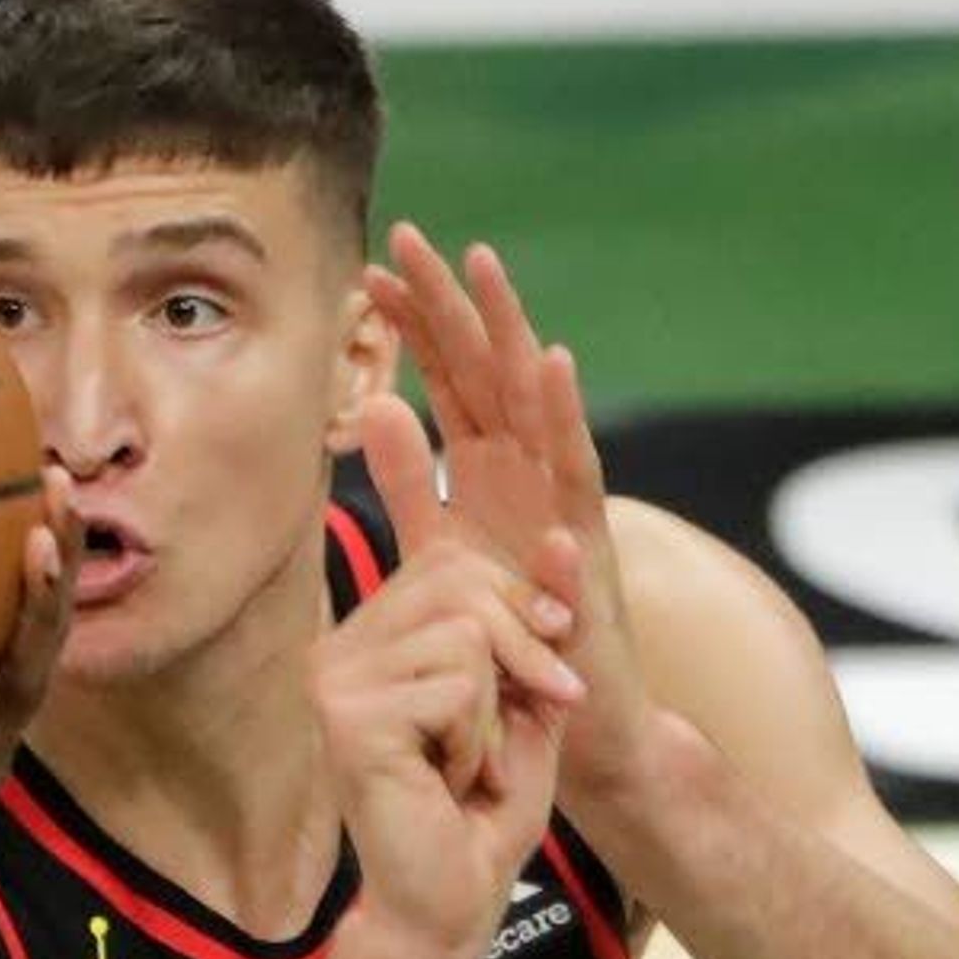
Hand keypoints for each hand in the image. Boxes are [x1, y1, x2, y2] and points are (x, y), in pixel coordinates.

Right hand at [315, 397, 582, 957]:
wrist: (451, 902)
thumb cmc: (482, 811)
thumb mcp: (527, 695)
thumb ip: (538, 619)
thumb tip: (560, 536)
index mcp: (366, 640)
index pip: (449, 560)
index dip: (516, 602)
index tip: (543, 671)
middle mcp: (336, 652)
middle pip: (459, 578)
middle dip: (521, 647)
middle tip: (524, 716)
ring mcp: (333, 683)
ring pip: (466, 633)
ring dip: (492, 711)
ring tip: (463, 764)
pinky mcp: (348, 719)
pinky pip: (458, 686)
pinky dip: (476, 740)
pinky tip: (446, 781)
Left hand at [365, 225, 661, 795]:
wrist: (575, 720)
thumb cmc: (510, 636)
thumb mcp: (442, 552)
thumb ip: (411, 484)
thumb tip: (370, 410)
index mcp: (489, 470)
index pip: (446, 380)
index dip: (411, 327)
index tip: (367, 271)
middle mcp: (529, 470)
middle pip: (486, 370)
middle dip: (450, 304)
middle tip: (411, 238)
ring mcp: (563, 499)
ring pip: (533, 398)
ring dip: (509, 330)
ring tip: (485, 269)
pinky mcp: (590, 541)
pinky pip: (576, 469)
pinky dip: (565, 416)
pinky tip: (550, 364)